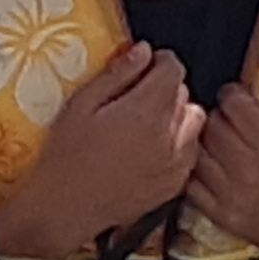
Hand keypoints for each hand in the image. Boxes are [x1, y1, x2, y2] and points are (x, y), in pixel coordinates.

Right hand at [0, 46, 201, 259]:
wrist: (63, 208)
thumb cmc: (65, 155)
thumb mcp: (82, 104)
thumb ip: (117, 74)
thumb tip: (144, 51)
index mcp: (145, 111)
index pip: (174, 69)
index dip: (160, 61)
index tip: (147, 65)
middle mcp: (169, 136)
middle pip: (185, 94)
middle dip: (165, 88)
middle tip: (138, 96)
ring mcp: (175, 163)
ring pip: (194, 122)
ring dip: (177, 115)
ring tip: (149, 122)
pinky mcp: (174, 185)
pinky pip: (191, 153)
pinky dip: (179, 144)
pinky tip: (152, 149)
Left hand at [187, 79, 258, 259]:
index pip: (235, 105)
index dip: (234, 94)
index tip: (238, 97)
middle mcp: (249, 170)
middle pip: (213, 126)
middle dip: (220, 116)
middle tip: (231, 121)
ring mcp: (233, 195)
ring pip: (199, 153)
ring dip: (206, 142)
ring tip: (221, 142)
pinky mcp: (223, 216)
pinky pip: (193, 185)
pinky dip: (196, 171)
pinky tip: (212, 166)